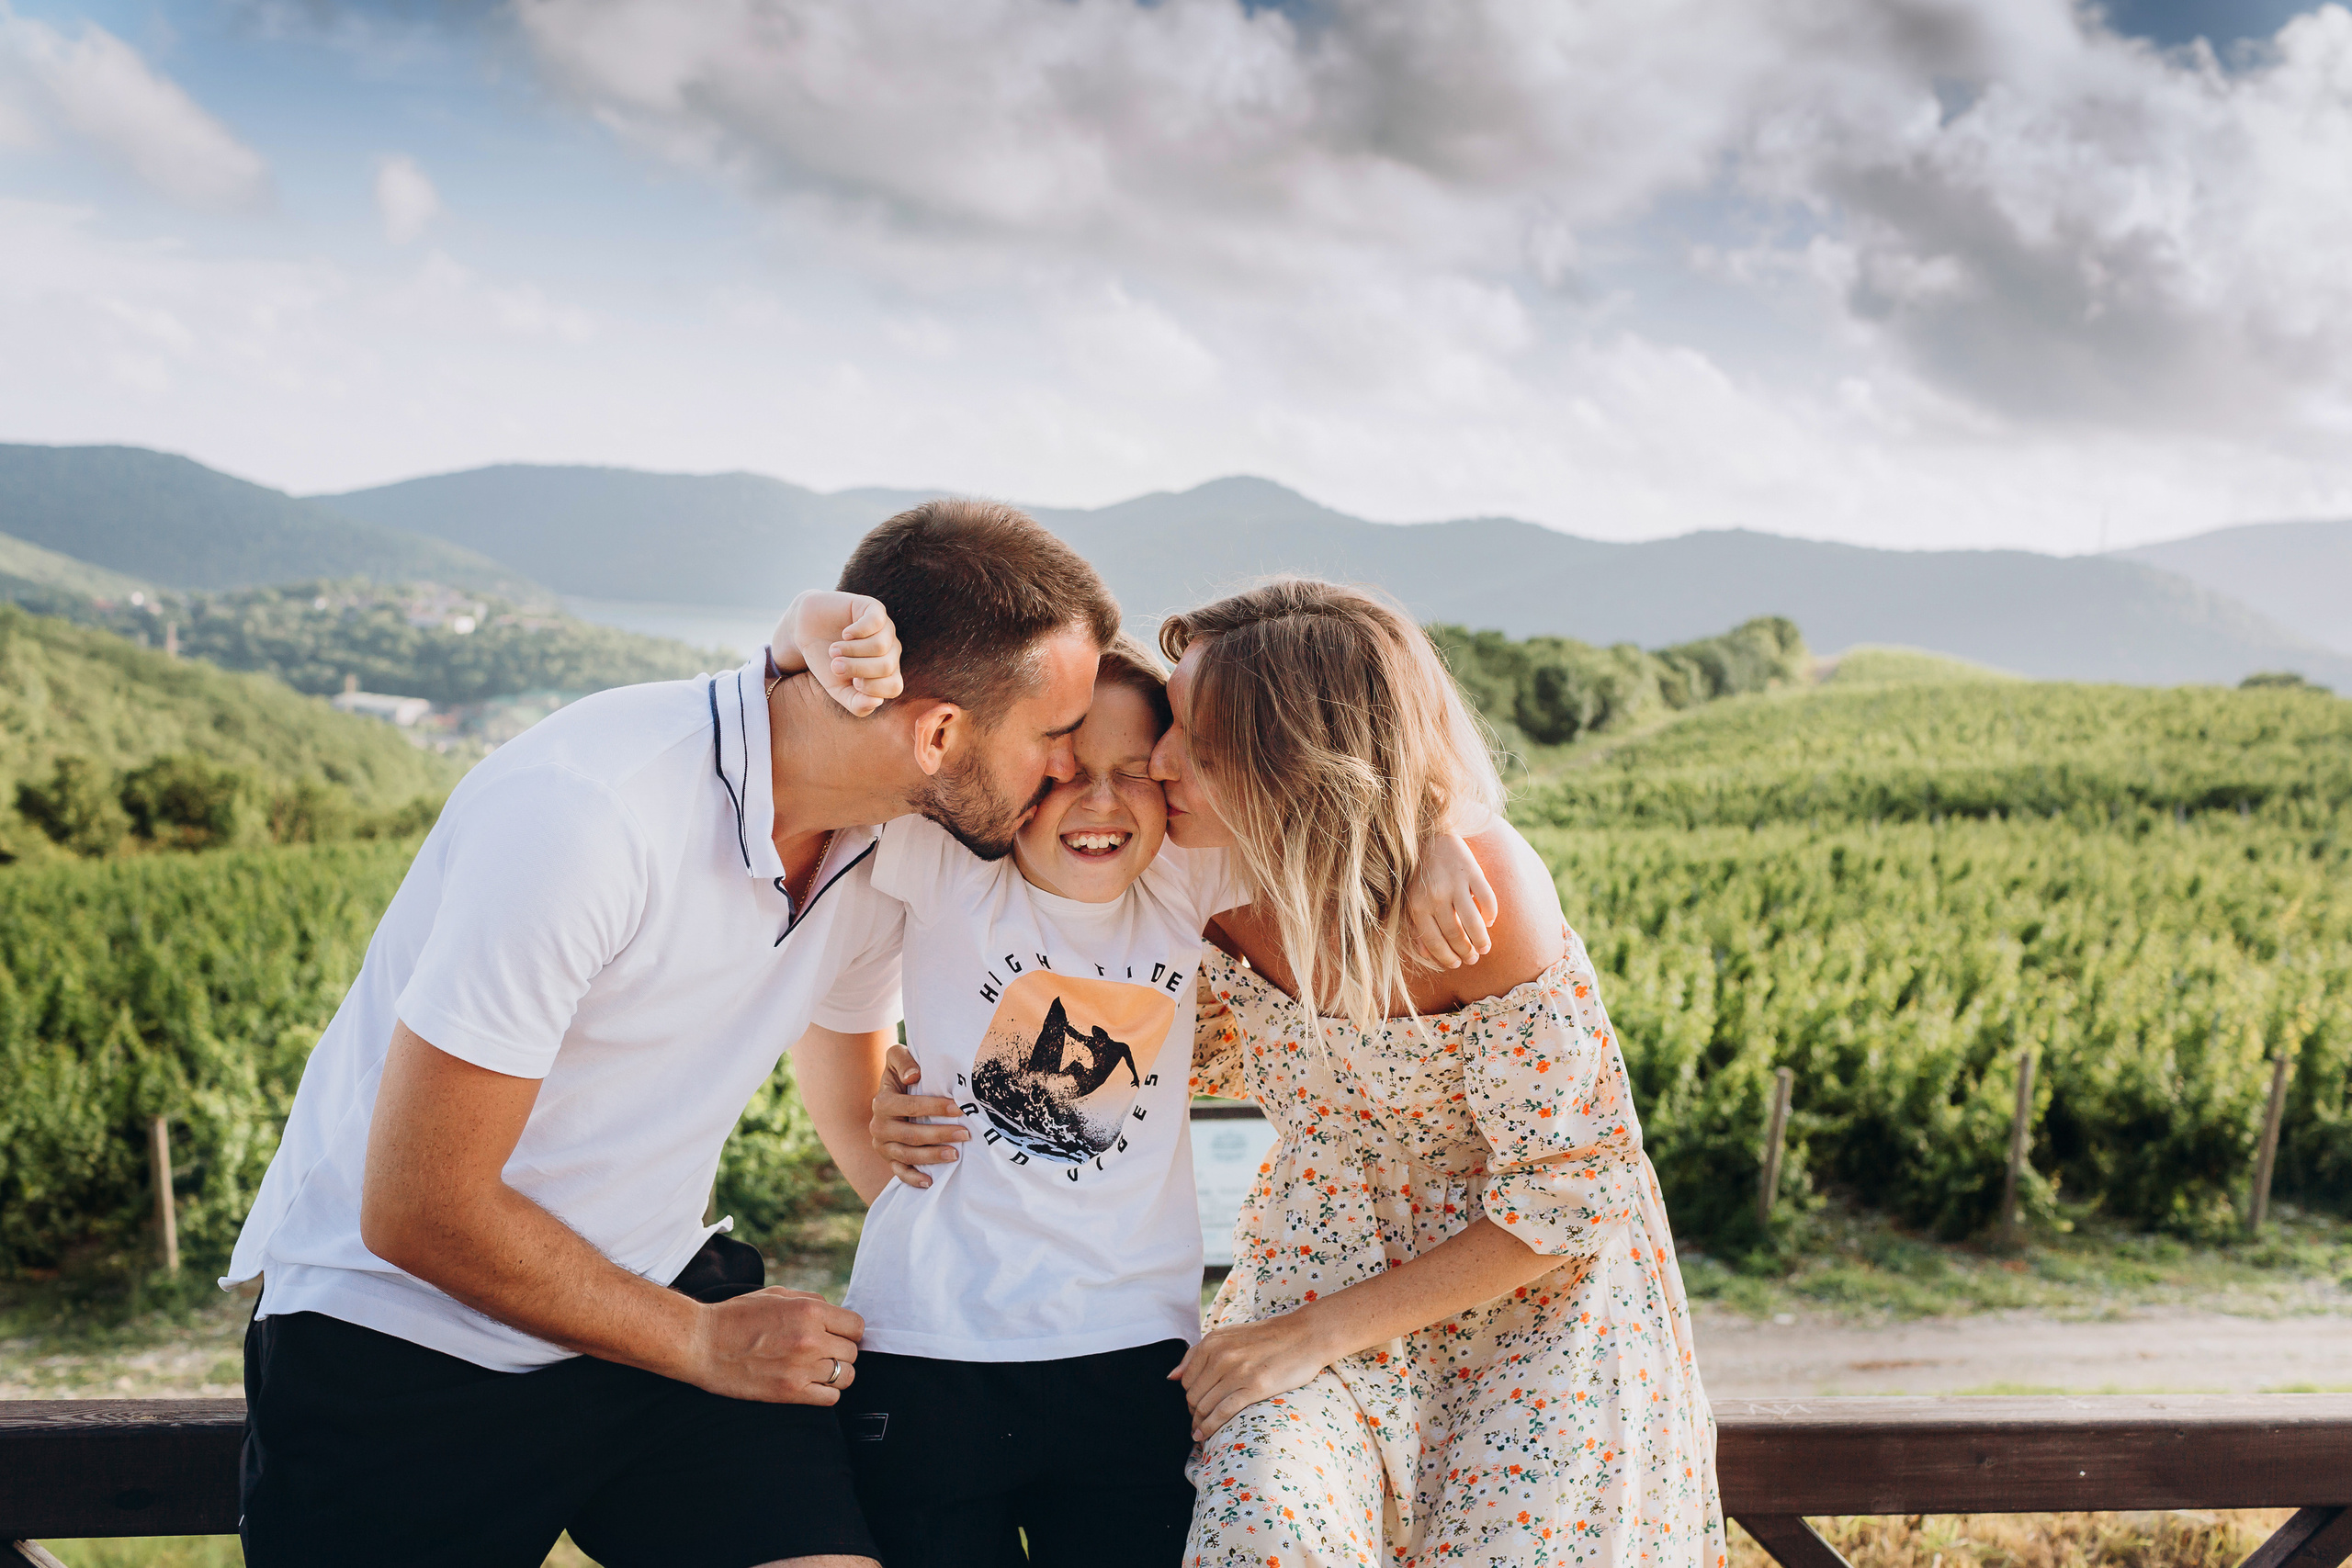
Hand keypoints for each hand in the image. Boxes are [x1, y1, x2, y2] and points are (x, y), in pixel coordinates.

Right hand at [688, 1287, 863, 1404]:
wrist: (702, 1343)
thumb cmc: (737, 1315)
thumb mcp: (777, 1294)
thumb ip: (812, 1301)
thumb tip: (835, 1313)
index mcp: (810, 1311)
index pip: (857, 1326)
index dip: (848, 1331)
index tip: (836, 1334)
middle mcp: (811, 1339)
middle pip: (852, 1352)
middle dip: (840, 1351)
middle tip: (821, 1352)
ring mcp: (802, 1368)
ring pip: (847, 1376)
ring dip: (836, 1373)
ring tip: (817, 1369)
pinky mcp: (790, 1393)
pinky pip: (831, 1398)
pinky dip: (825, 1393)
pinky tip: (809, 1384)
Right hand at [770, 591, 902, 716]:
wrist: (807, 631)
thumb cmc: (826, 663)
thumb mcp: (838, 690)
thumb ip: (857, 704)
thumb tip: (877, 702)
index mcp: (888, 673)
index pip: (895, 687)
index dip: (870, 689)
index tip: (849, 683)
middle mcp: (891, 650)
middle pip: (886, 666)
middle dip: (856, 669)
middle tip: (835, 665)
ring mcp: (885, 628)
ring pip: (880, 646)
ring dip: (851, 651)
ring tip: (834, 650)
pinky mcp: (874, 609)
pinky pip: (876, 621)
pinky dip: (857, 631)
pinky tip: (845, 634)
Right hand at [871, 1044, 967, 1188]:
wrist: (888, 1095)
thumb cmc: (901, 1074)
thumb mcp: (896, 1057)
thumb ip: (903, 1060)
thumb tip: (913, 1076)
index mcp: (882, 1102)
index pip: (911, 1107)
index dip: (936, 1108)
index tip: (960, 1109)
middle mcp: (879, 1126)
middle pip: (910, 1135)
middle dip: (939, 1135)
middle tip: (966, 1134)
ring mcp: (882, 1145)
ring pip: (906, 1156)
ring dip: (932, 1157)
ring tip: (955, 1155)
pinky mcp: (888, 1158)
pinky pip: (899, 1172)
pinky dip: (913, 1179)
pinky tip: (930, 1181)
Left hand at [1169, 1312, 1336, 1439]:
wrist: (1304, 1336)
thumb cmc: (1267, 1338)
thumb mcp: (1228, 1336)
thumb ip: (1197, 1354)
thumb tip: (1172, 1377)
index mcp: (1212, 1342)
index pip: (1186, 1379)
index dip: (1188, 1396)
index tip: (1195, 1406)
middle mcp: (1221, 1356)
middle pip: (1192, 1395)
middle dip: (1193, 1412)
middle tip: (1198, 1421)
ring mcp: (1237, 1372)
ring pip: (1204, 1406)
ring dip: (1199, 1423)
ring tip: (1199, 1432)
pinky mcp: (1254, 1387)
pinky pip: (1222, 1413)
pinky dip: (1210, 1427)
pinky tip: (1204, 1435)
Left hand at [1405, 833, 1497, 968]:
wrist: (1430, 835)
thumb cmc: (1420, 873)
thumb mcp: (1412, 900)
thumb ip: (1417, 926)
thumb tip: (1426, 954)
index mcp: (1417, 905)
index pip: (1434, 941)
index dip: (1447, 957)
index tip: (1457, 964)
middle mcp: (1435, 896)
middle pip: (1455, 934)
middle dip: (1466, 951)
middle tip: (1474, 958)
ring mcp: (1455, 884)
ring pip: (1473, 922)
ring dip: (1481, 940)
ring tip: (1485, 948)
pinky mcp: (1472, 872)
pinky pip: (1487, 899)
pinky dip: (1491, 914)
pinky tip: (1490, 921)